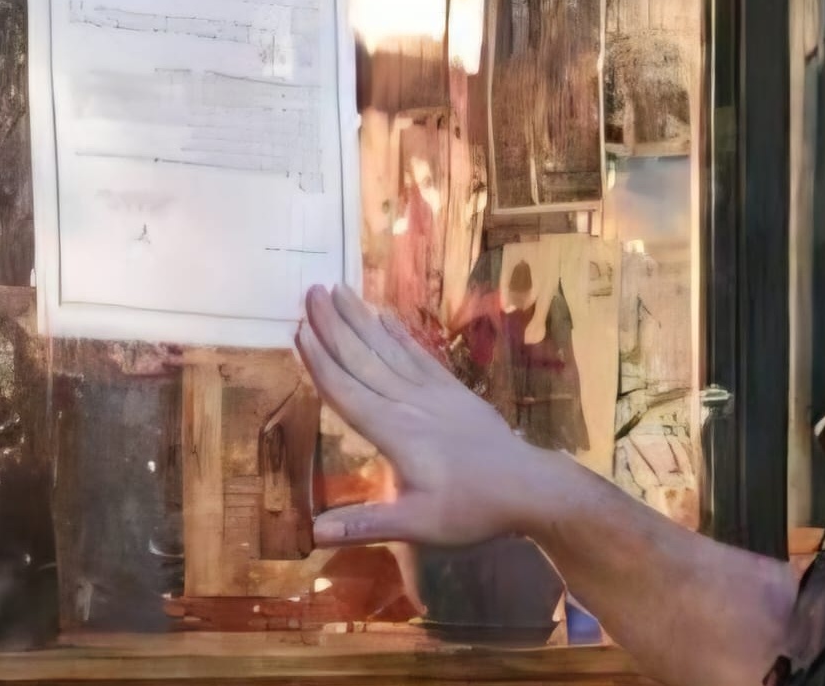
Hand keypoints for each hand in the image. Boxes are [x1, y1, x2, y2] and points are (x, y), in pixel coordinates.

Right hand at [294, 285, 550, 546]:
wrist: (527, 485)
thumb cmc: (471, 507)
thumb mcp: (417, 525)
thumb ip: (365, 525)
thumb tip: (313, 534)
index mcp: (394, 431)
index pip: (346, 391)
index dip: (320, 362)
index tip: (297, 330)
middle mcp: (409, 402)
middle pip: (363, 358)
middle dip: (334, 325)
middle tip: (310, 291)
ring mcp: (434, 391)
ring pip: (388, 348)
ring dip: (361, 319)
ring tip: (339, 290)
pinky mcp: (453, 389)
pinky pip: (419, 353)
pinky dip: (398, 333)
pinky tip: (385, 316)